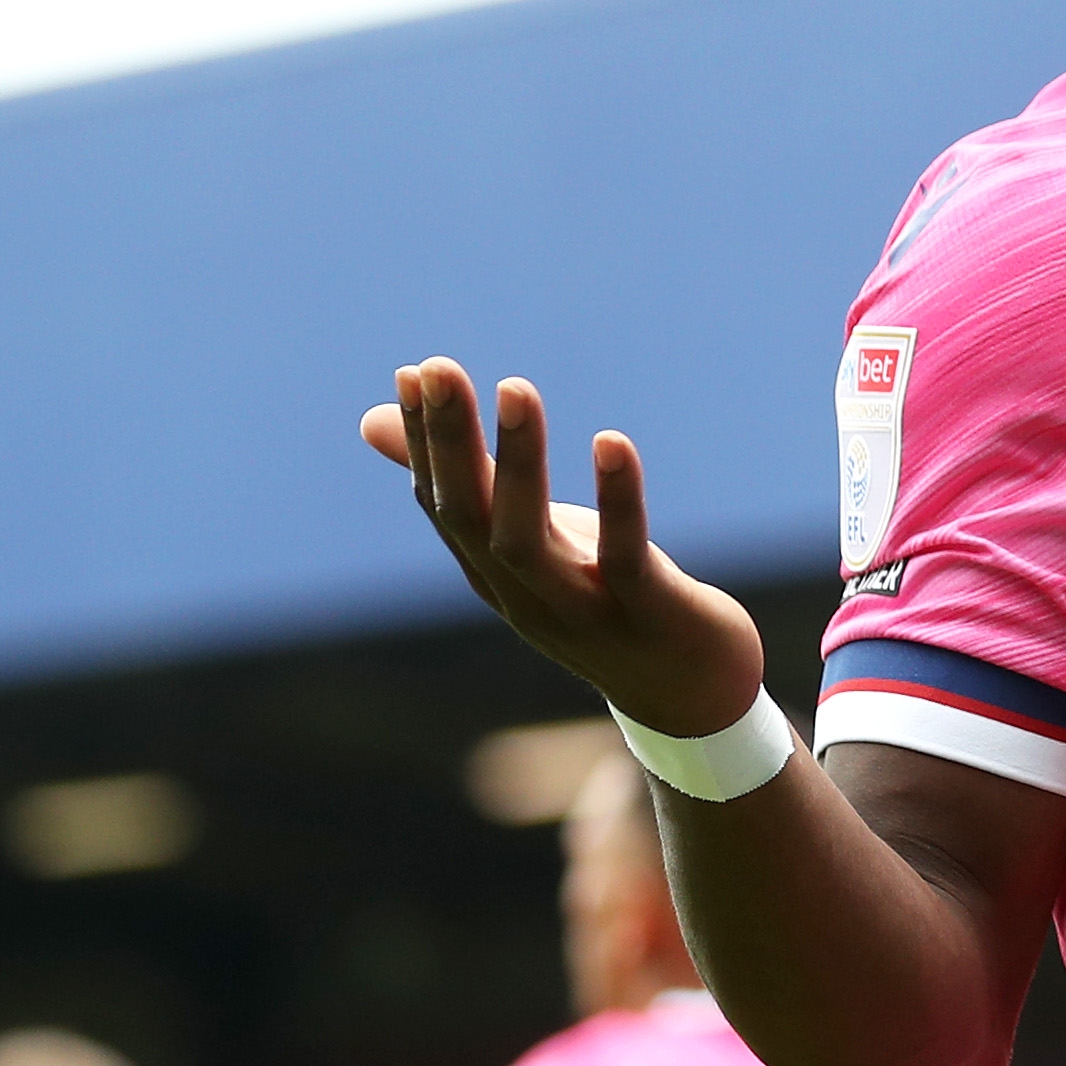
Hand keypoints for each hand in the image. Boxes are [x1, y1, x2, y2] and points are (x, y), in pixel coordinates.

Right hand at [360, 357, 768, 734]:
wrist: (690, 697)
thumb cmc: (601, 600)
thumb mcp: (528, 538)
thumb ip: (467, 480)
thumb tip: (374, 418)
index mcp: (493, 574)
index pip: (444, 503)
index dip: (427, 441)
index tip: (417, 372)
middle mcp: (524, 594)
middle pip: (469, 516)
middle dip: (450, 441)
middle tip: (441, 368)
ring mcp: (581, 610)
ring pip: (527, 538)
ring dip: (518, 463)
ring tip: (516, 389)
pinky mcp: (647, 612)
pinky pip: (623, 554)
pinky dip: (617, 500)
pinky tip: (612, 442)